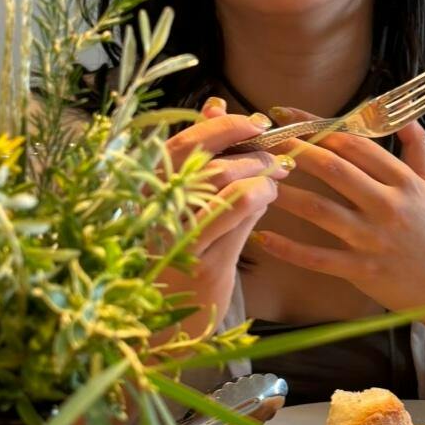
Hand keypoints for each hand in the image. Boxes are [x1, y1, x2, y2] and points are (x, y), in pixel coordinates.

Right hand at [156, 100, 291, 334]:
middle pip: (208, 160)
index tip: (257, 123)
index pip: (185, 142)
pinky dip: (260, 195)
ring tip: (277, 174)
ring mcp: (178, 236)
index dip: (224, 125)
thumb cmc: (179, 253)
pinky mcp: (203, 261)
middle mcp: (157, 210)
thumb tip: (216, 104)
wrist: (165, 319)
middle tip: (275, 155)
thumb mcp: (184, 202)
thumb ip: (201, 157)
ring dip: (260, 172)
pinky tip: (270, 196)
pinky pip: (237, 214)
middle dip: (250, 150)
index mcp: (148, 190)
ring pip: (226, 183)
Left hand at [255, 117, 424, 314]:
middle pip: (334, 169)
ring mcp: (373, 239)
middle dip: (295, 150)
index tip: (287, 114)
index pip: (355, 144)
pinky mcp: (362, 271)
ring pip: (320, 210)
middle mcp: (387, 205)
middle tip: (263, 139)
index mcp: (403, 181)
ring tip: (257, 181)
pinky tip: (263, 238)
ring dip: (286, 194)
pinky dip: (290, 249)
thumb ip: (419, 152)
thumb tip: (408, 119)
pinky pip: (319, 258)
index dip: (318, 125)